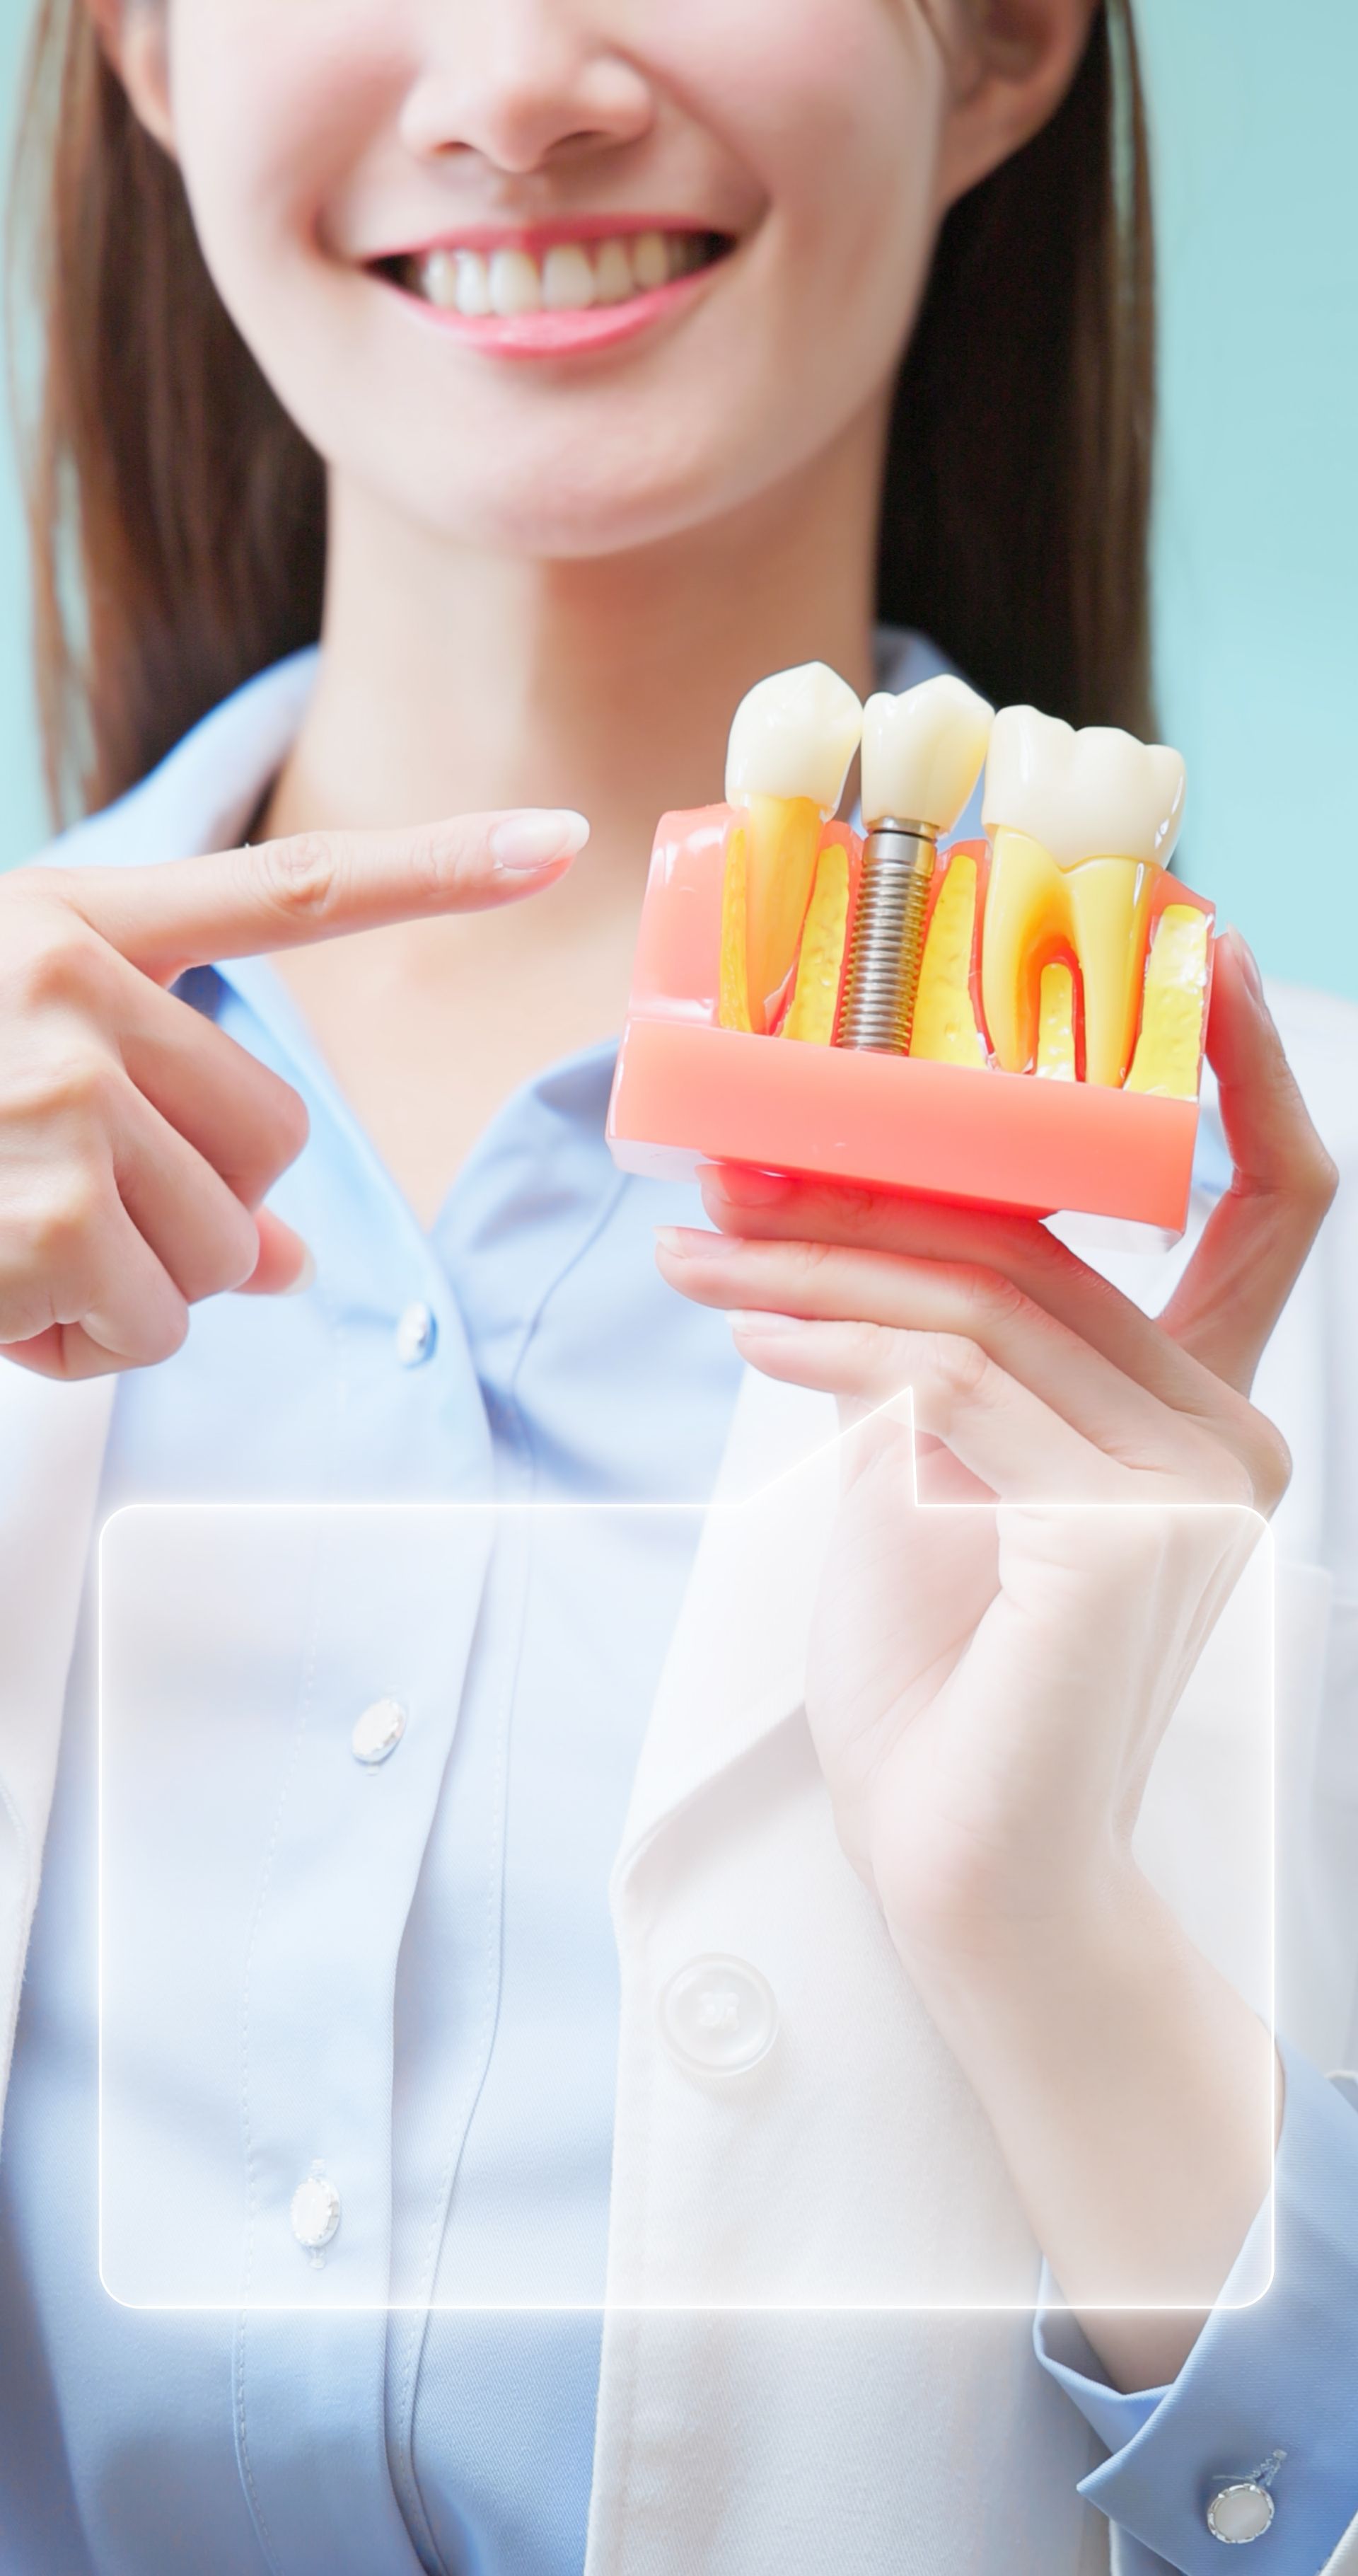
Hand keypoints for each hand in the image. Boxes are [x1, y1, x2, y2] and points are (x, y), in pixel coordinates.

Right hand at [0, 807, 585, 1377]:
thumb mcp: (17, 1066)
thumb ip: (161, 1125)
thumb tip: (288, 1261)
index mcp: (75, 927)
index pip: (289, 888)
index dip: (438, 868)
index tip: (558, 841)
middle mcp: (72, 988)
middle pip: (278, 1138)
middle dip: (198, 1209)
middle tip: (66, 1203)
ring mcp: (62, 1100)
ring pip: (230, 1249)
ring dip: (135, 1288)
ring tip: (19, 1244)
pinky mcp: (52, 1224)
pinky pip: (155, 1327)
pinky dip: (84, 1346)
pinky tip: (2, 1291)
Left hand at [655, 930, 1336, 2369]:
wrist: (958, 1874)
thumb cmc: (942, 1684)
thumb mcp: (925, 1471)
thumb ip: (921, 1343)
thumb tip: (808, 1192)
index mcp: (1210, 1406)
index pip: (1269, 1200)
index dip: (1241, 1063)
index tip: (1183, 940)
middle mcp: (1233, 1433)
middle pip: (1051, 1243)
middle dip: (877, 1185)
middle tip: (733, 1162)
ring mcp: (1194, 1484)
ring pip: (986, 1303)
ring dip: (818, 1268)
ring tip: (699, 1258)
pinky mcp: (1124, 1532)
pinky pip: (953, 1385)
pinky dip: (834, 1348)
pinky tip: (752, 1336)